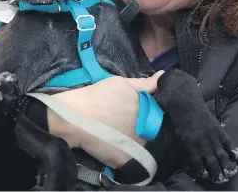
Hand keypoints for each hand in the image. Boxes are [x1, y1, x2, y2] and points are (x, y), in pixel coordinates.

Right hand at [47, 72, 163, 167]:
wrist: (74, 117)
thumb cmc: (98, 96)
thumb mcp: (121, 83)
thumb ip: (144, 83)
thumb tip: (163, 76)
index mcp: (147, 110)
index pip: (156, 113)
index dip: (147, 110)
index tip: (134, 109)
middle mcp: (146, 130)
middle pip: (149, 129)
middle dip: (141, 125)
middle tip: (123, 120)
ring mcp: (136, 147)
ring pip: (141, 144)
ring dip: (135, 139)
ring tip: (117, 132)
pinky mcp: (125, 161)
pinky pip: (131, 159)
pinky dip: (125, 153)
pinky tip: (113, 144)